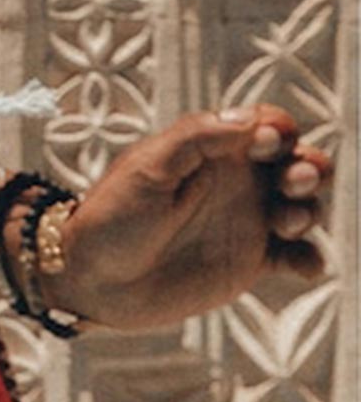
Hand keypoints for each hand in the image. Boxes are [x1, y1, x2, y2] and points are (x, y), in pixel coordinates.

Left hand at [46, 103, 333, 330]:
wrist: (91, 281)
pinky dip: (309, 259)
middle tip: (296, 178)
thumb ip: (196, 138)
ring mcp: (247, 221)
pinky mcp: (251, 261)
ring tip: (286, 220)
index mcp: (212, 151)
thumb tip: (250, 120)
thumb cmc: (110, 219)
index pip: (263, 125)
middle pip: (295, 162)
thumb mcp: (145, 169)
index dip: (276, 127)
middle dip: (308, 164)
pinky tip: (305, 267)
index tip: (266, 141)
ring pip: (302, 205)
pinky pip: (295, 256)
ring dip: (309, 208)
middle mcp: (236, 181)